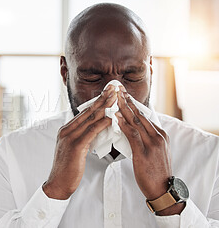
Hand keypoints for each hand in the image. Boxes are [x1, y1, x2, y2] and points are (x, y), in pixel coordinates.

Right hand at [43, 85, 116, 199]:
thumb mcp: (75, 149)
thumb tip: (98, 130)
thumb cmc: (68, 169)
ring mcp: (69, 138)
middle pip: (87, 112)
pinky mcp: (75, 146)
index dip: (97, 102)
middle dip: (102, 99)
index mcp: (66, 130)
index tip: (108, 92)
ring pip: (90, 119)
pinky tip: (112, 118)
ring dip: (104, 107)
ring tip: (116, 98)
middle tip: (114, 88)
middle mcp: (66, 131)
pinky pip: (91, 132)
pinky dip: (102, 123)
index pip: (84, 113)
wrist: (58, 184)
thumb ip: (84, 138)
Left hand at [116, 89, 183, 214]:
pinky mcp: (144, 152)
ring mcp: (152, 143)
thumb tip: (133, 131)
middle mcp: (158, 136)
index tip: (124, 94)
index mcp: (160, 135)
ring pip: (136, 121)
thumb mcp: (154, 152)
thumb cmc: (155, 173)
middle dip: (128, 101)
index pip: (144, 116)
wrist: (162, 189)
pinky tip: (115, 117)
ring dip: (124, 108)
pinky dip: (123, 124)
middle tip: (118, 89)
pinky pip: (132, 134)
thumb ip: (146, 140)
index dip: (133, 104)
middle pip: (140, 114)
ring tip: (115, 98)